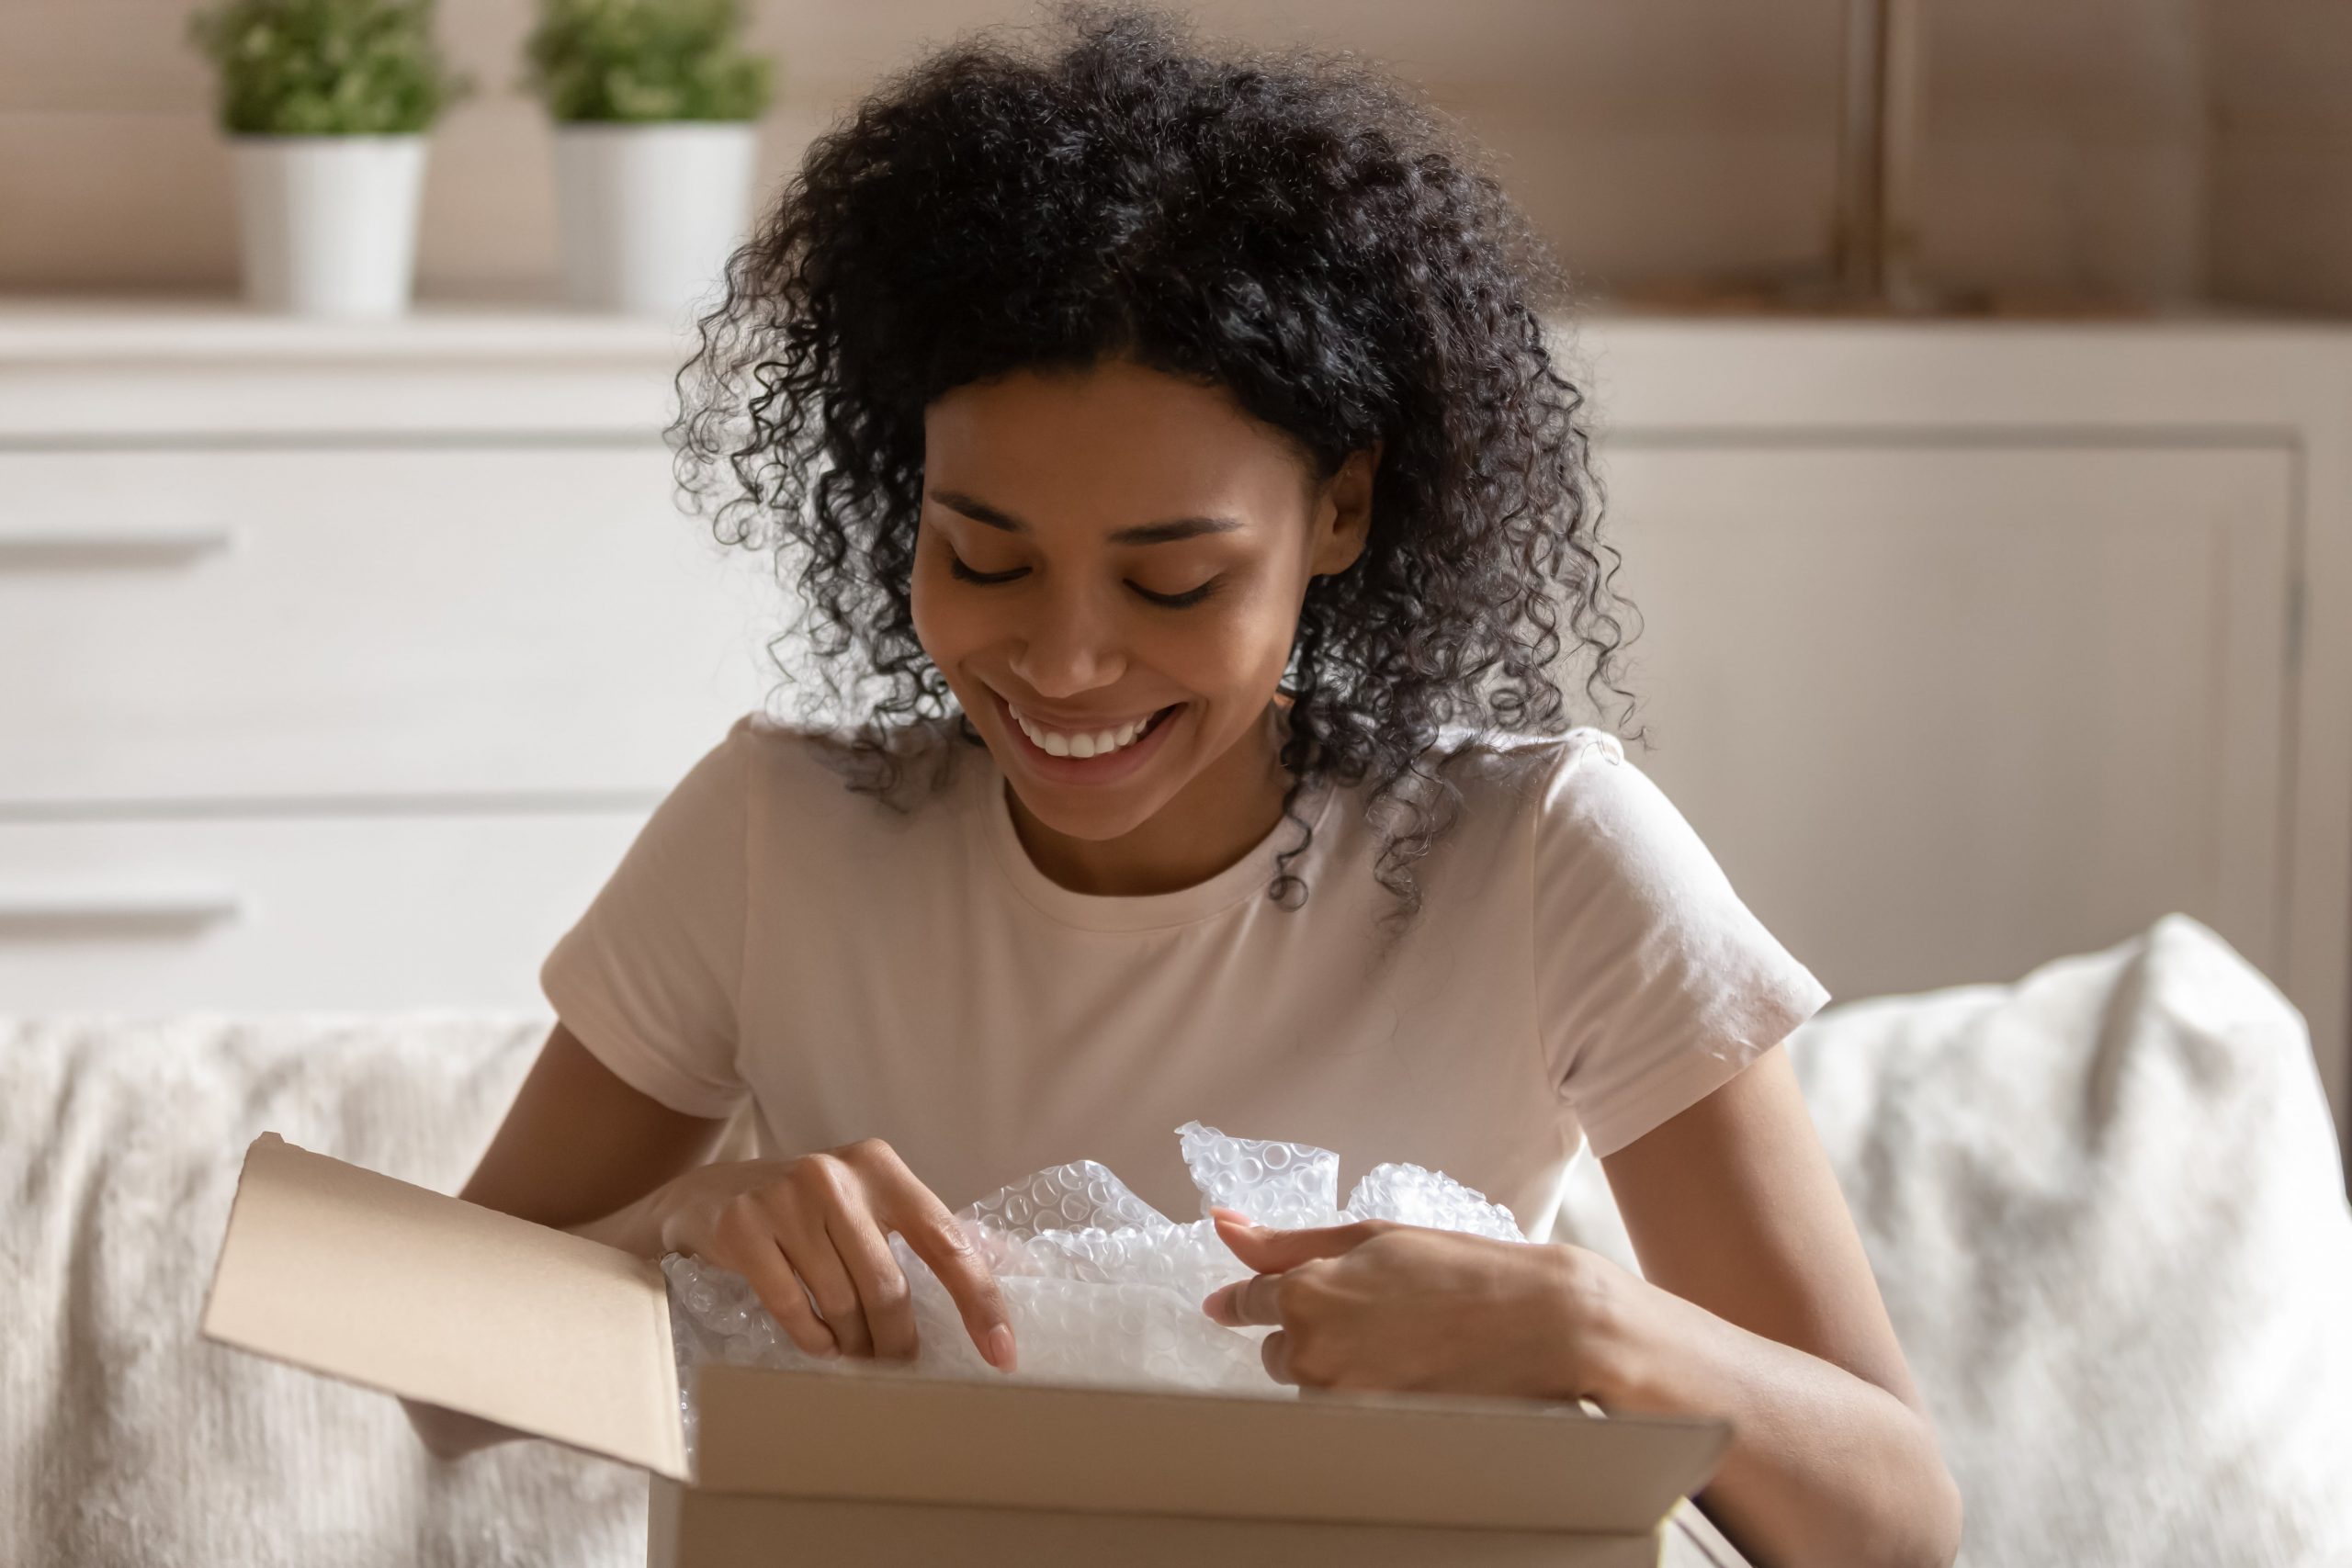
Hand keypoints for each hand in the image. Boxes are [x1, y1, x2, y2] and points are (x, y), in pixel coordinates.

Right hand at [654, 1139, 1014, 1371]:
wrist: (711, 1195)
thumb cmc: (811, 1211)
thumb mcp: (871, 1204)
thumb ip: (932, 1234)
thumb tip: (1016, 1270)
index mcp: (881, 1166)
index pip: (946, 1239)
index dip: (979, 1300)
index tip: (1001, 1354)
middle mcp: (835, 1175)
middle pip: (888, 1286)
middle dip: (898, 1341)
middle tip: (899, 1366)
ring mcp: (784, 1198)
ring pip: (841, 1303)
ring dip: (855, 1345)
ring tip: (856, 1353)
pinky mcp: (742, 1228)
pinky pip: (792, 1310)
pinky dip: (814, 1341)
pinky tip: (821, 1345)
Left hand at [1201, 1210, 1626, 1400]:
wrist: (1542, 1323)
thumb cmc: (1463, 1271)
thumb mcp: (1371, 1237)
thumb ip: (1286, 1242)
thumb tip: (1223, 1226)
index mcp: (1306, 1292)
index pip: (1251, 1302)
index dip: (1269, 1295)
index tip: (1277, 1299)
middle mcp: (1313, 1352)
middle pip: (1282, 1349)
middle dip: (1316, 1331)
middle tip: (1382, 1312)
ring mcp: (1341, 1399)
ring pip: (1313, 1383)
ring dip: (1342, 1366)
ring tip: (1407, 1341)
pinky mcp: (1371, 1431)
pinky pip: (1344, 1412)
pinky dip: (1367, 1394)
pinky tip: (1412, 1373)